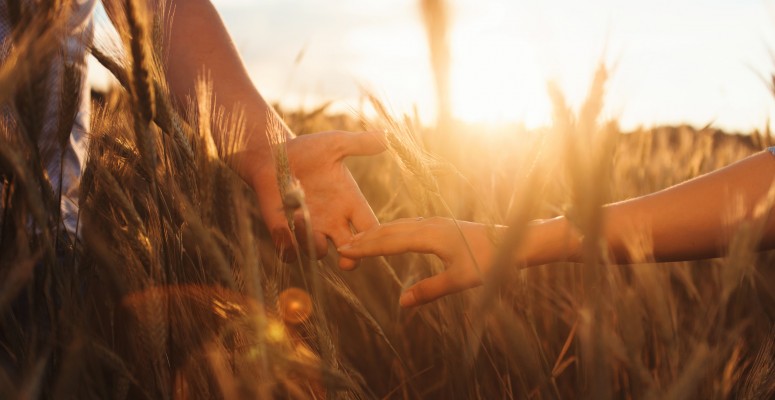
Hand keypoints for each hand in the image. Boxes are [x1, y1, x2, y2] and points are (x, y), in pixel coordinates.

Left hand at [249, 131, 385, 268]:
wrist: (271, 155)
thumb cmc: (305, 150)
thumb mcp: (334, 144)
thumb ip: (360, 144)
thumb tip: (387, 135)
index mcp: (350, 202)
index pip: (372, 229)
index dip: (375, 238)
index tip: (369, 236)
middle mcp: (333, 221)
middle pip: (353, 253)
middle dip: (352, 260)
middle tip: (345, 256)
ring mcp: (311, 229)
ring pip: (320, 253)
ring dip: (313, 243)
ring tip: (299, 216)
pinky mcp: (287, 232)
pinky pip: (291, 253)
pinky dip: (289, 247)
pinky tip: (283, 227)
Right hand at [338, 217, 502, 306]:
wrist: (517, 241)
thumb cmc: (492, 262)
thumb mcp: (462, 281)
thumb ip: (430, 291)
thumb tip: (401, 303)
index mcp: (431, 236)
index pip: (389, 241)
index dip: (366, 247)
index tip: (344, 250)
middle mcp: (430, 225)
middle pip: (389, 230)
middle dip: (365, 239)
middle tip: (341, 246)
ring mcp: (435, 223)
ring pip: (398, 226)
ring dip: (376, 234)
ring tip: (357, 241)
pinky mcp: (441, 226)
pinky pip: (408, 226)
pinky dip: (391, 231)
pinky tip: (386, 235)